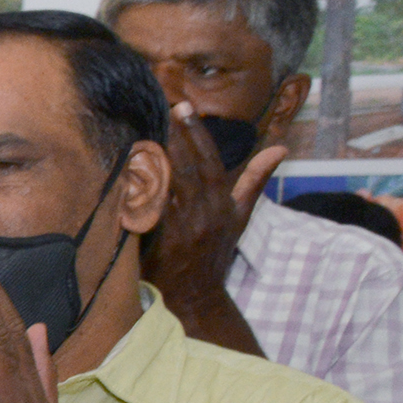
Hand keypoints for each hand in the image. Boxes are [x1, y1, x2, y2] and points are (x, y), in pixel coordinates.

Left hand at [143, 102, 282, 358]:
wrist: (197, 295)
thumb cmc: (216, 250)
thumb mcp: (240, 215)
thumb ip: (255, 180)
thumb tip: (280, 149)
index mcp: (223, 202)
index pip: (210, 160)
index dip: (197, 133)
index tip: (184, 107)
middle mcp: (205, 212)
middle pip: (186, 167)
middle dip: (170, 137)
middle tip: (153, 109)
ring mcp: (182, 228)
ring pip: (164, 187)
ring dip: (150, 160)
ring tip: (134, 132)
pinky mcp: (161, 243)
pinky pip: (146, 211)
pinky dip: (135, 192)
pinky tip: (121, 171)